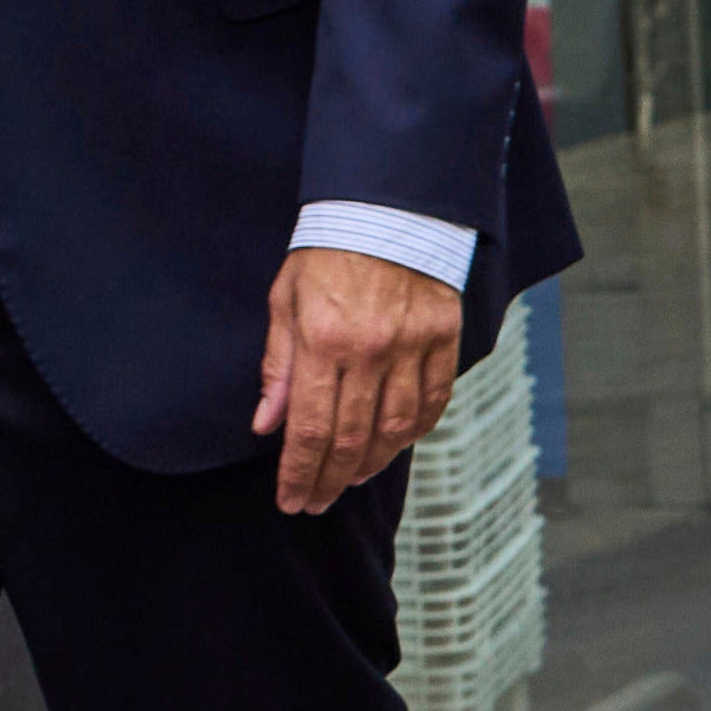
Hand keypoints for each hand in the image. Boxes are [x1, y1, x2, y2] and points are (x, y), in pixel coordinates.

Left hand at [256, 244, 466, 517]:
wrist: (387, 208)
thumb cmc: (328, 251)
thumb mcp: (286, 301)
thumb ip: (278, 366)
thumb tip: (267, 424)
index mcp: (323, 340)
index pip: (310, 429)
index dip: (299, 474)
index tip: (291, 500)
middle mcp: (370, 350)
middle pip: (351, 439)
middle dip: (329, 480)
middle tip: (316, 502)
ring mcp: (412, 346)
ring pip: (395, 430)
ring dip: (371, 464)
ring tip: (350, 478)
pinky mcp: (443, 338)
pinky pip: (433, 402)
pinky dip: (414, 432)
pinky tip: (394, 445)